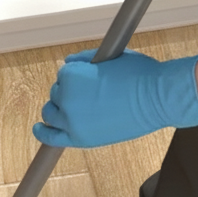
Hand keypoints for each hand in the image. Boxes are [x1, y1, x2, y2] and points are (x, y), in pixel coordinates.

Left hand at [33, 49, 197, 148]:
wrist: (158, 98)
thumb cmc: (139, 75)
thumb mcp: (110, 57)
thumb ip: (84, 59)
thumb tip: (67, 62)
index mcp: (72, 76)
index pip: (63, 75)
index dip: (76, 76)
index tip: (88, 79)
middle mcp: (66, 98)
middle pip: (57, 94)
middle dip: (69, 92)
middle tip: (88, 95)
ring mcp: (70, 121)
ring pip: (51, 113)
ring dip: (58, 109)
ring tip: (72, 109)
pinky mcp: (78, 138)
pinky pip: (50, 137)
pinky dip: (42, 132)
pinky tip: (39, 128)